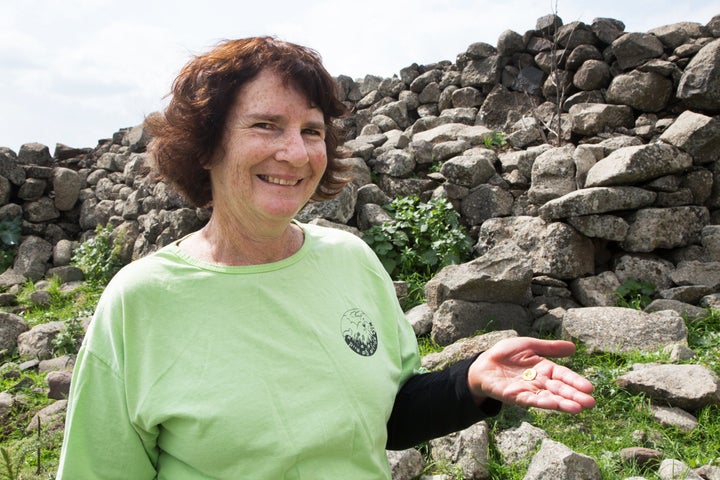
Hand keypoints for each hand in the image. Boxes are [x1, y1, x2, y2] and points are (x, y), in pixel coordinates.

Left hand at [467, 337, 595, 413]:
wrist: (483, 363)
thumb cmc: (506, 354)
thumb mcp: (529, 345)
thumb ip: (550, 348)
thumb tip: (573, 347)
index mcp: (544, 369)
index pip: (563, 376)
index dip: (575, 381)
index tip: (590, 388)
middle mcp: (539, 382)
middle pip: (559, 390)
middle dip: (574, 396)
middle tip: (591, 403)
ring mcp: (528, 390)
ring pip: (548, 398)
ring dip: (562, 404)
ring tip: (578, 409)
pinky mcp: (515, 396)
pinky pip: (530, 400)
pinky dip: (541, 402)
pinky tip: (553, 404)